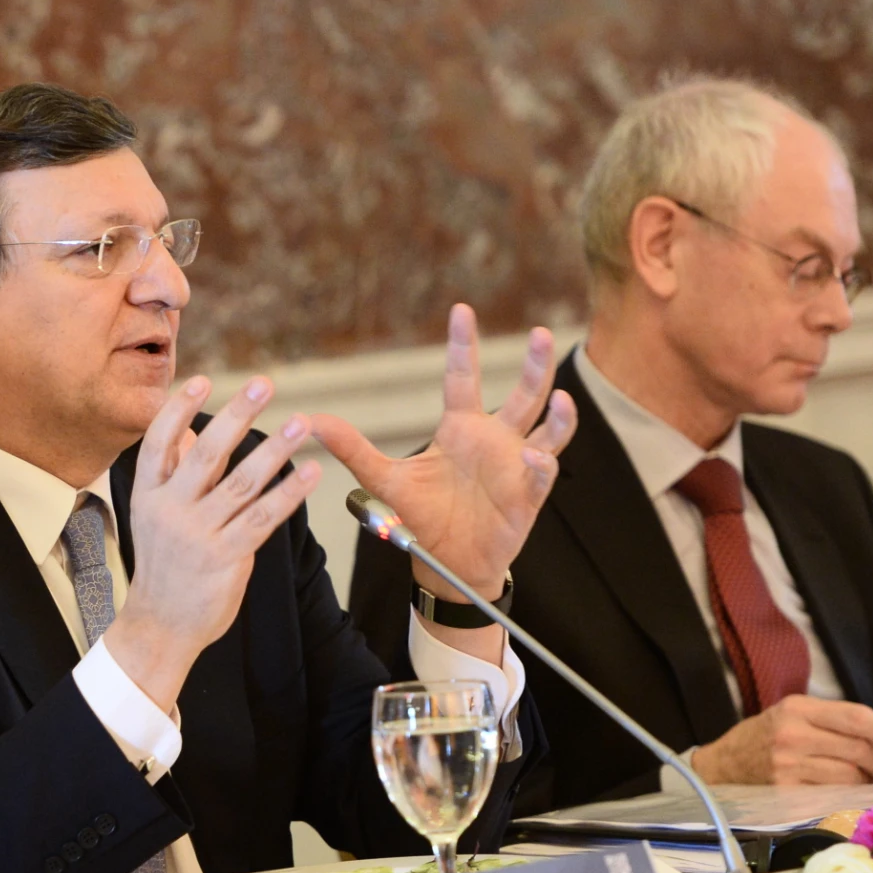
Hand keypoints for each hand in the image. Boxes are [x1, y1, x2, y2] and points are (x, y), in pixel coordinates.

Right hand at [104, 375, 320, 710]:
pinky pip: (263, 518)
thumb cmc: (164, 566)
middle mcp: (170, 511)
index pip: (158, 443)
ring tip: (300, 422)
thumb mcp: (155, 517)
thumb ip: (175, 474)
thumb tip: (192, 431)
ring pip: (241, 483)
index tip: (202, 380)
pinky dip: (288, 493)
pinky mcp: (226, 557)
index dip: (177, 410)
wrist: (161, 625)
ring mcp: (198, 535)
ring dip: (274, 449)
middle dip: (236, 415)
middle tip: (263, 384)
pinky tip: (311, 472)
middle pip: (205, 455)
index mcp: (148, 496)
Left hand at [309, 304, 575, 596]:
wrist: (447, 564)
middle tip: (540, 332)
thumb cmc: (422, 517)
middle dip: (535, 365)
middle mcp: (495, 440)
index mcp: (461, 428)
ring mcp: (516, 466)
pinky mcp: (527, 496)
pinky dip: (541, 466)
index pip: (463, 377)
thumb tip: (314, 422)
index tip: (461, 309)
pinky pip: (542, 475)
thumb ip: (354, 450)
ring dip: (559, 413)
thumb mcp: (385, 480)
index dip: (463, 345)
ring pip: (549, 429)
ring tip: (559, 396)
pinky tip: (534, 458)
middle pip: (523, 394)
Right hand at [690, 696, 872, 785]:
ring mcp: (788, 765)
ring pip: (849, 774)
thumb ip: (833, 719)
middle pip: (858, 749)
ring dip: (866, 779)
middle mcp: (793, 735)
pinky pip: (832, 793)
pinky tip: (846, 789)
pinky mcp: (786, 791)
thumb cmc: (764, 735)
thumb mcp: (792, 712)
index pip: (855, 718)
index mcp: (798, 709)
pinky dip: (848, 792)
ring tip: (864, 778)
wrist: (722, 764)